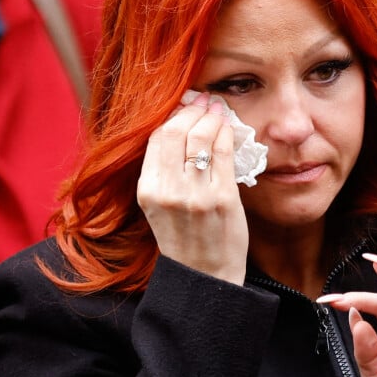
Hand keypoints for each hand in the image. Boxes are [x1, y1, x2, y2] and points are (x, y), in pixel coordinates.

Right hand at [137, 92, 247, 284]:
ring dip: (211, 117)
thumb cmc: (183, 238)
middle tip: (204, 101)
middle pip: (177, 131)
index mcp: (148, 190)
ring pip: (201, 137)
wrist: (205, 276)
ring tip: (217, 110)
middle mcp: (169, 191)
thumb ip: (164, 169)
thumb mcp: (159, 205)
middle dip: (193, 109)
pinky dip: (226, 133)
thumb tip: (180, 125)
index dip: (173, 115)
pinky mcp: (223, 198)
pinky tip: (228, 127)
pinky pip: (224, 153)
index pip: (156, 137)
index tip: (185, 104)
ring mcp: (197, 194)